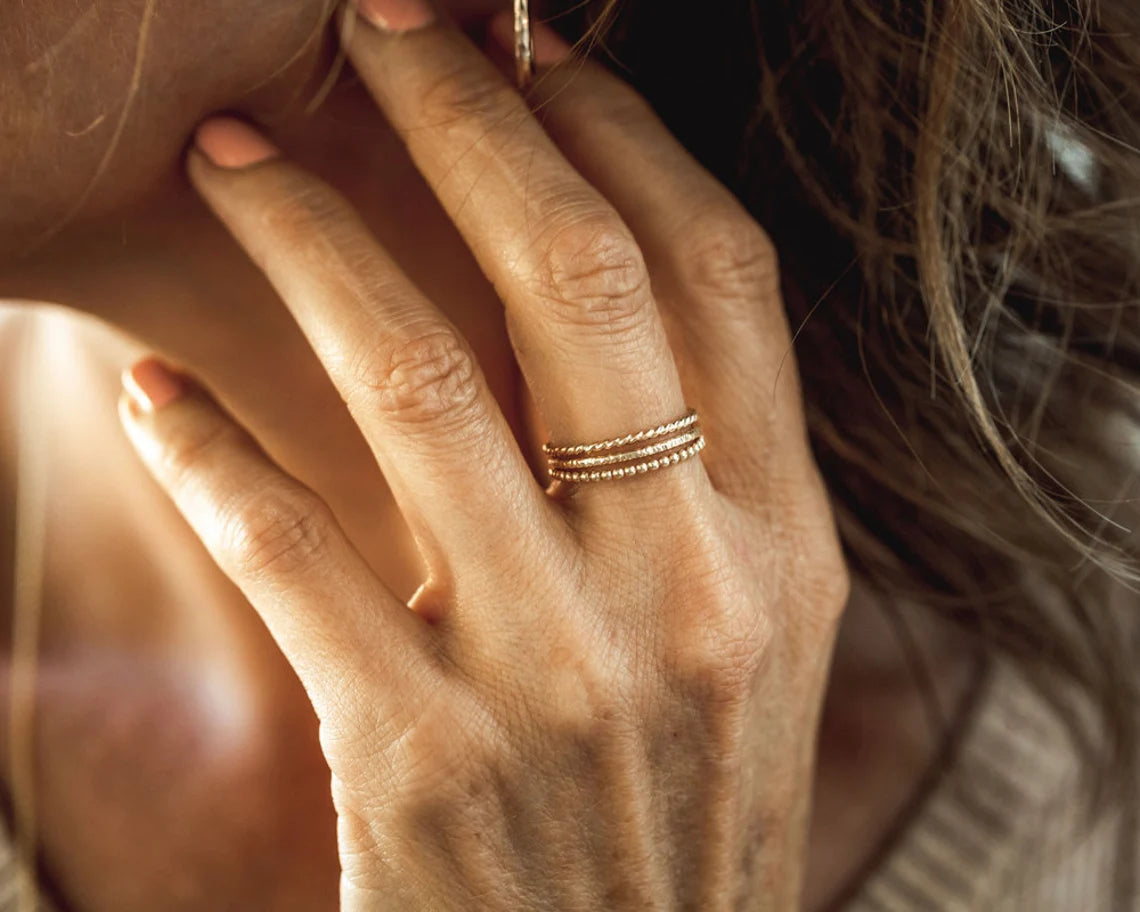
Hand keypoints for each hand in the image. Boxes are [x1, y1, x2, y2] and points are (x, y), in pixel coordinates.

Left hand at [117, 4, 849, 908]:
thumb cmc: (677, 806)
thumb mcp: (747, 640)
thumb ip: (709, 481)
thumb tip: (611, 298)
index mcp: (782, 546)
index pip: (715, 272)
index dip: (619, 134)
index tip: (533, 55)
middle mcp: (686, 588)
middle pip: (573, 277)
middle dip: (463, 117)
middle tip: (376, 30)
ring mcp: (555, 674)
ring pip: (412, 380)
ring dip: (304, 239)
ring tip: (234, 163)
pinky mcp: (418, 758)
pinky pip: (292, 551)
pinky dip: (210, 448)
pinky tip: (162, 390)